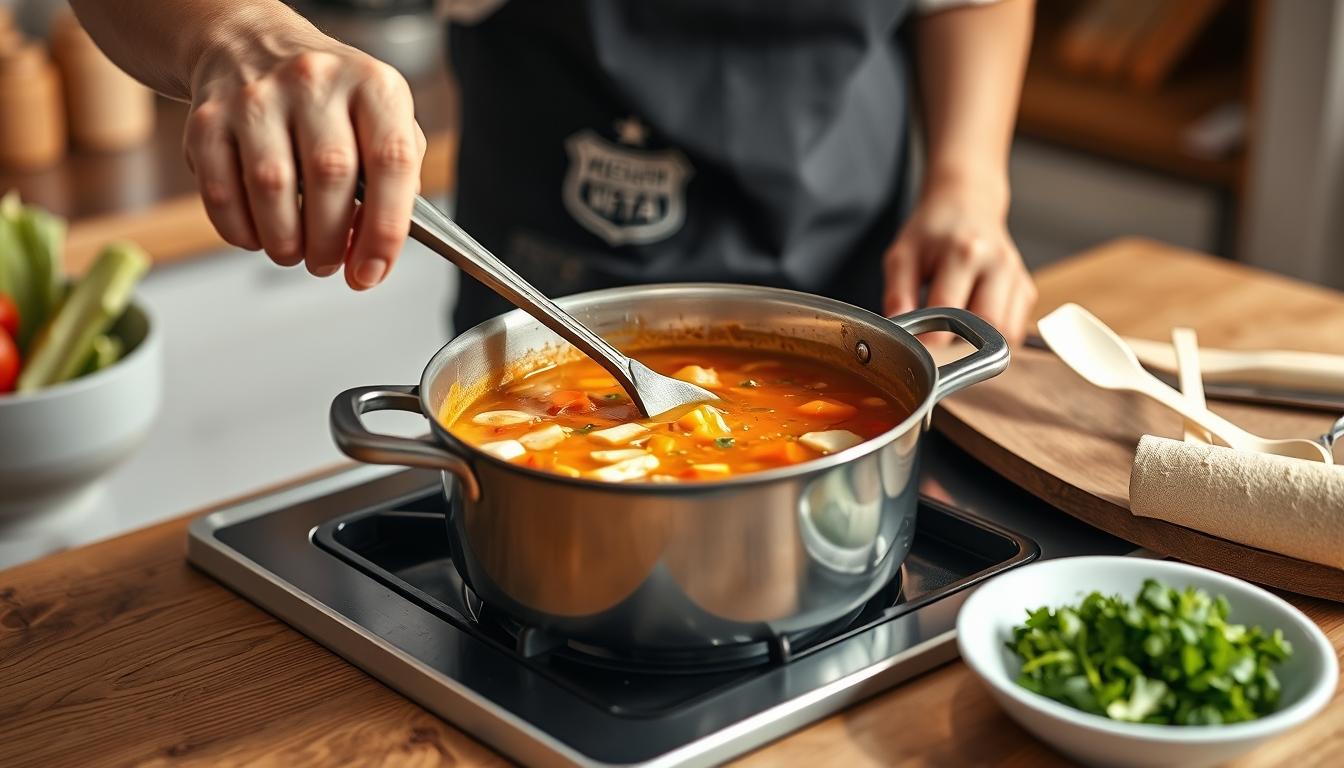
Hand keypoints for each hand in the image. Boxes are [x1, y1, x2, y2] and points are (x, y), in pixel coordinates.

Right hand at [184, 31, 425, 288]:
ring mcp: (257, 96)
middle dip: (330, 242)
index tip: (372, 271)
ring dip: (285, 242)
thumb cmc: (328, 99)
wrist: (251, 46)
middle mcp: (315, 82)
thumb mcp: (382, 116)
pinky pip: (221, 192)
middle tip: (328, 263)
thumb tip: (381, 240)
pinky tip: (257, 234)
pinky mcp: (208, 119)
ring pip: (272, 187)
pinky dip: (241, 230)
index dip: (385, 230)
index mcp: (373, 85)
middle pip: (330, 178)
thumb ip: (400, 175)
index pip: (391, 161)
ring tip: (294, 252)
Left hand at [882, 177, 1034, 344]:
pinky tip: (974, 319)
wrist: (967, 204)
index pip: (950, 315)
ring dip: (980, 343)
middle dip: (961, 343)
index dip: (930, 339)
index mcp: (964, 253)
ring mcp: (1017, 276)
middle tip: (939, 337)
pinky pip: (1014, 329)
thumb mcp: (902, 256)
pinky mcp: (1026, 289)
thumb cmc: (931, 233)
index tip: (916, 345)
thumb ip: (898, 294)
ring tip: (957, 326)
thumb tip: (898, 334)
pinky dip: (993, 335)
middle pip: (987, 328)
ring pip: (1006, 334)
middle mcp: (998, 263)